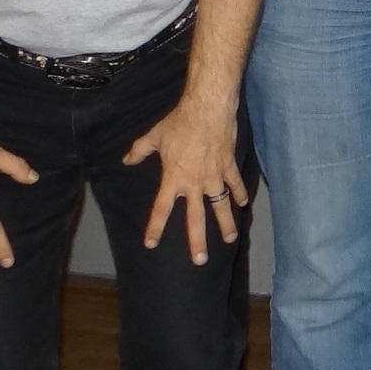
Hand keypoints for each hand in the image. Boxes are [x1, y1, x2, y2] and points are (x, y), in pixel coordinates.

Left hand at [123, 97, 247, 264]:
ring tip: (229, 239)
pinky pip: (234, 184)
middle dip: (197, 241)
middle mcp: (194, 183)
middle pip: (196, 218)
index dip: (156, 228)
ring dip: (226, 224)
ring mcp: (214, 176)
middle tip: (200, 260)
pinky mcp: (228, 165)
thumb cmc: (179, 122)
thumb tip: (126, 160)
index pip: (162, 209)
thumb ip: (139, 150)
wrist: (207, 109)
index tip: (151, 244)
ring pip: (221, 206)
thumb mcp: (155, 136)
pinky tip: (243, 204)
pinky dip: (239, 193)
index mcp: (173, 178)